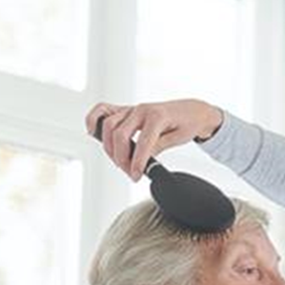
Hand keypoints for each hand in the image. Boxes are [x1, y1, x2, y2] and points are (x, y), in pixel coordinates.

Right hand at [85, 99, 223, 180]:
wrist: (192, 111)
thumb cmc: (187, 123)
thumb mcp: (177, 139)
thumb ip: (157, 147)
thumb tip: (142, 160)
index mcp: (157, 116)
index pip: (142, 142)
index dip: (137, 162)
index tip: (136, 176)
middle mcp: (141, 110)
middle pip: (120, 135)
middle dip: (122, 158)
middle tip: (130, 172)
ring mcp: (132, 108)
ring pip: (109, 125)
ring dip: (110, 147)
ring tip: (119, 161)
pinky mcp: (127, 110)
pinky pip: (103, 110)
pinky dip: (94, 119)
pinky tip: (93, 132)